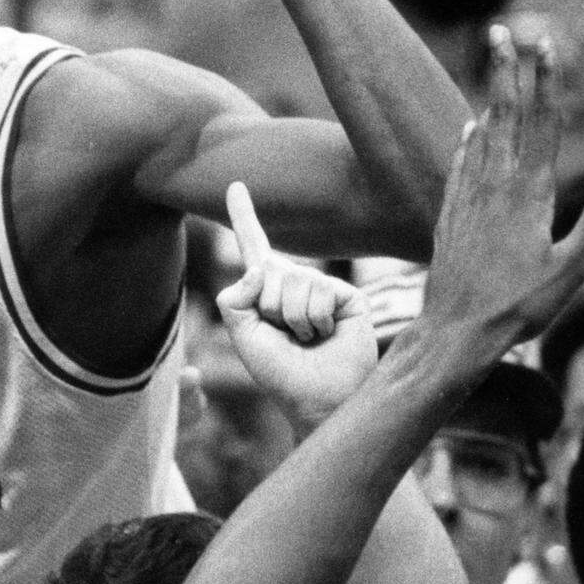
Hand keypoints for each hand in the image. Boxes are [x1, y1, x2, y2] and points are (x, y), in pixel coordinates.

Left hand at [217, 181, 375, 431]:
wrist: (320, 399)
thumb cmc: (282, 374)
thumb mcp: (244, 337)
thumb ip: (235, 299)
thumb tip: (259, 268)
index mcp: (267, 289)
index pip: (253, 246)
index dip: (244, 215)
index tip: (235, 185)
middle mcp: (297, 281)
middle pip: (267, 271)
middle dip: (269, 311)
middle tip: (288, 338)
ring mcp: (324, 286)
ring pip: (293, 284)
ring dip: (294, 322)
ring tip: (309, 339)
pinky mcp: (348, 295)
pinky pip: (318, 294)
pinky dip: (315, 322)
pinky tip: (328, 335)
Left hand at [422, 28, 583, 347]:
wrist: (453, 333)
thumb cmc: (518, 306)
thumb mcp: (572, 265)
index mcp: (529, 193)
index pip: (541, 124)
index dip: (545, 81)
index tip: (546, 44)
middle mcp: (494, 186)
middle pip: (505, 116)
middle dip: (508, 70)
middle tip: (504, 29)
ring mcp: (468, 199)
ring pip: (481, 136)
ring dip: (489, 96)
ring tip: (491, 62)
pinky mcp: (450, 216)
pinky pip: (460, 167)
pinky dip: (467, 142)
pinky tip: (470, 129)